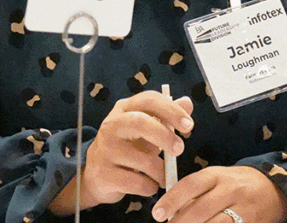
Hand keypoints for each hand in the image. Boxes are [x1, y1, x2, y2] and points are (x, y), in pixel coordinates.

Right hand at [49, 92, 193, 213]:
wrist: (97, 173)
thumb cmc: (128, 146)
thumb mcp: (146, 128)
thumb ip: (166, 116)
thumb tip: (187, 102)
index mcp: (124, 108)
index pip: (149, 100)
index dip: (171, 110)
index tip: (189, 125)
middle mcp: (112, 124)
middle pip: (141, 123)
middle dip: (165, 136)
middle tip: (179, 149)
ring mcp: (105, 149)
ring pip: (143, 160)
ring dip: (161, 171)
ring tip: (163, 175)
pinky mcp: (103, 173)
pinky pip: (138, 183)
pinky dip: (150, 186)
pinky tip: (149, 184)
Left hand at [152, 165, 286, 222]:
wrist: (276, 189)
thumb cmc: (240, 184)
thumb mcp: (220, 178)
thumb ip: (198, 191)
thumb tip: (172, 209)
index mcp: (219, 175)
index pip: (191, 185)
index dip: (172, 199)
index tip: (157, 213)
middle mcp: (231, 190)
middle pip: (200, 209)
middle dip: (180, 222)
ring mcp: (243, 210)